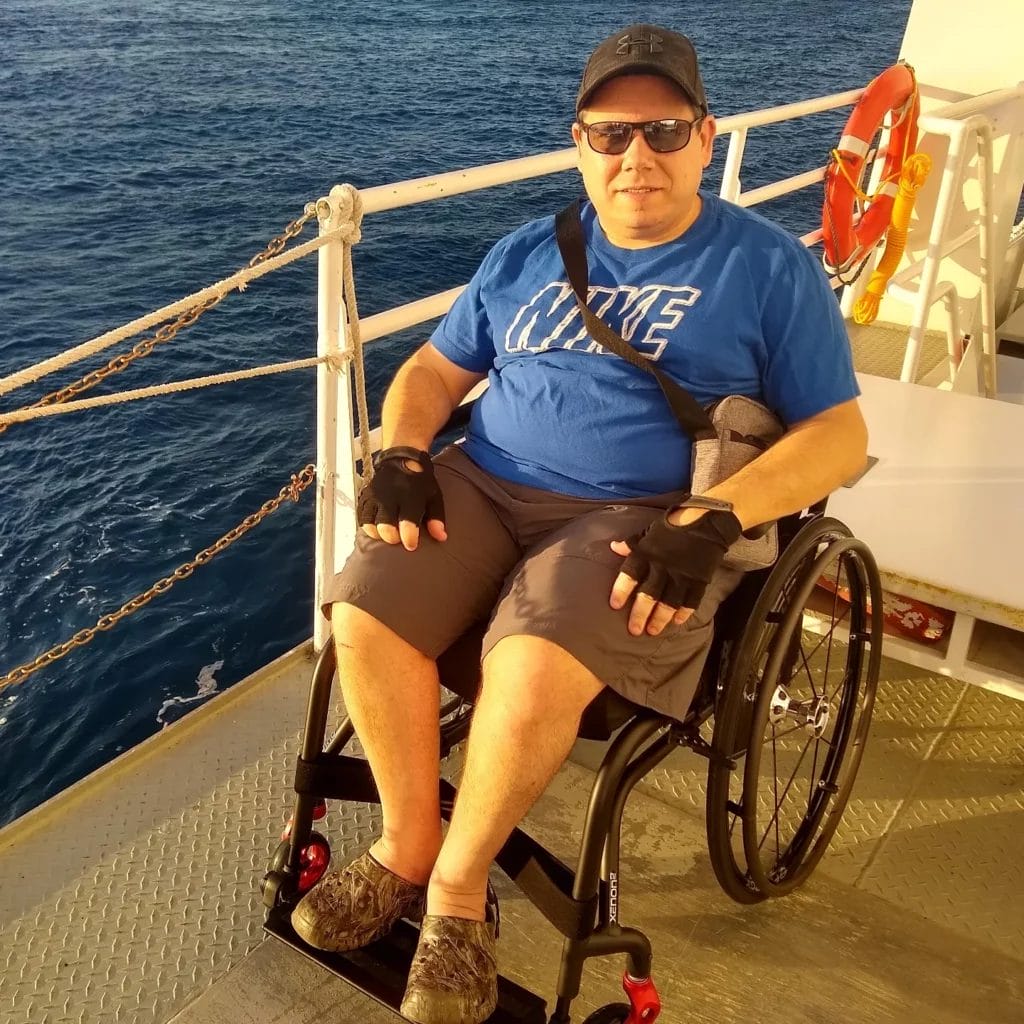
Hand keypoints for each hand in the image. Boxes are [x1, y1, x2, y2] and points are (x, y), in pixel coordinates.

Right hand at [357, 447, 446, 550]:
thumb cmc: (420, 482)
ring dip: (378, 533)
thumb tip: (441, 537)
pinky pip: (361, 516)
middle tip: (398, 538)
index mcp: (410, 496)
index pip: (408, 522)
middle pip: (385, 526)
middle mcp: (390, 496)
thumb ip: (437, 518)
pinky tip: (376, 527)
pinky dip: (367, 526)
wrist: (402, 459)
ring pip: (369, 523)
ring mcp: (375, 496)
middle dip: (392, 537)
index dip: (409, 538)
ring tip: (387, 533)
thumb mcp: (434, 497)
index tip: (411, 545)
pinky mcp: (365, 496)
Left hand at [609, 509, 741, 635]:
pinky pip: (691, 600)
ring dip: (660, 618)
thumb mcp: (649, 531)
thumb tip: (613, 547)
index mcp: (646, 552)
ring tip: (653, 631)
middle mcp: (662, 566)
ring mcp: (682, 574)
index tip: (614, 606)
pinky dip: (684, 612)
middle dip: (640, 614)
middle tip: (635, 630)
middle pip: (649, 594)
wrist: (706, 520)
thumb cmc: (672, 527)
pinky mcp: (699, 579)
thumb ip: (632, 543)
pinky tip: (676, 622)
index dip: (621, 591)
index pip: (630, 574)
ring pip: (669, 602)